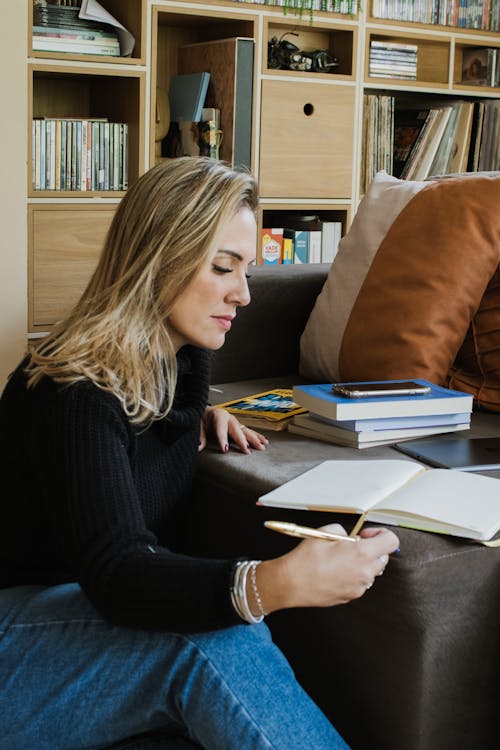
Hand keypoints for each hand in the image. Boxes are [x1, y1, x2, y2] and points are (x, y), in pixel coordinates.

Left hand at [199, 406, 268, 453]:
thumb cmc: (202, 417)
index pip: (221, 428)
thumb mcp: (197, 424)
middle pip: (236, 430)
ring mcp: (235, 422)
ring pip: (245, 431)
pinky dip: (256, 436)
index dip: (223, 439)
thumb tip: (198, 446)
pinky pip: (248, 432)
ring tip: (261, 446)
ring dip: (254, 439)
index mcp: (218, 415)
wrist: (206, 411)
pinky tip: (263, 441)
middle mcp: (229, 418)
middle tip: (247, 450)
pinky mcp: (238, 427)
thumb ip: (199, 435)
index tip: (225, 449)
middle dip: (242, 440)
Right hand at [254, 525, 398, 613]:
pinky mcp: (351, 596)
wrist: (291, 583)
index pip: (391, 542)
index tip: (367, 534)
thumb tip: (350, 537)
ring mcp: (359, 587)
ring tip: (341, 559)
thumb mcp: (324, 532)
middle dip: (371, 549)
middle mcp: (364, 572)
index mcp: (361, 553)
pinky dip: (353, 575)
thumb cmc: (306, 559)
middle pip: (383, 558)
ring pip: (371, 572)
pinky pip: (360, 583)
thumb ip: (344, 532)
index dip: (380, 534)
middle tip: (353, 546)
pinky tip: (336, 571)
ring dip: (362, 563)